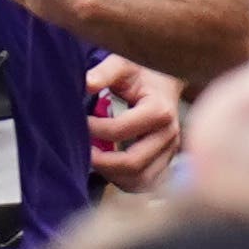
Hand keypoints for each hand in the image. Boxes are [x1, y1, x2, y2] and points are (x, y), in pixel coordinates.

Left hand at [83, 57, 180, 192]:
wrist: (166, 81)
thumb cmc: (142, 74)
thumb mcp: (123, 66)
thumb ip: (104, 73)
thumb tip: (85, 84)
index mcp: (160, 111)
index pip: (120, 131)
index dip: (93, 128)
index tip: (78, 120)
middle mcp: (170, 135)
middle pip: (133, 163)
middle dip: (101, 161)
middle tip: (80, 150)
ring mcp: (170, 151)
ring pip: (141, 180)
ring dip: (113, 175)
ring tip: (94, 160)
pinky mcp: (167, 161)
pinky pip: (146, 183)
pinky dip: (125, 181)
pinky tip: (109, 169)